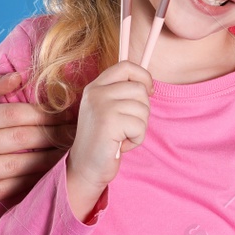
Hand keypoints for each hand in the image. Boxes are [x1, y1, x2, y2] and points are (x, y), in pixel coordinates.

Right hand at [0, 71, 75, 218]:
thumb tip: (19, 76)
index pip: (13, 115)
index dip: (45, 113)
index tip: (68, 113)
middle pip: (20, 139)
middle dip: (54, 134)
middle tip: (77, 132)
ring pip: (18, 166)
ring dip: (50, 158)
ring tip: (70, 150)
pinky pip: (9, 188)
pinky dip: (33, 180)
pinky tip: (50, 172)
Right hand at [64, 60, 152, 220]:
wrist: (85, 168)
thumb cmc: (103, 140)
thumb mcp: (108, 110)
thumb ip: (122, 94)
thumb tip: (149, 85)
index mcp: (95, 87)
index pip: (126, 66)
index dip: (143, 76)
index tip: (149, 92)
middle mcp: (96, 93)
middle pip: (140, 89)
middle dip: (142, 110)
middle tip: (127, 126)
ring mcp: (101, 106)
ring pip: (143, 108)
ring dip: (139, 127)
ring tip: (121, 136)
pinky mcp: (108, 122)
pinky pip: (140, 126)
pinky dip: (136, 139)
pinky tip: (120, 145)